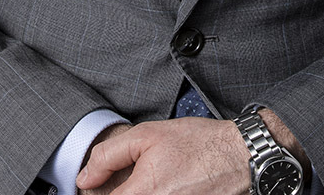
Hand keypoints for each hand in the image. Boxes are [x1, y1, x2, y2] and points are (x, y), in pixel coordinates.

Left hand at [77, 115, 248, 194]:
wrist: (239, 157)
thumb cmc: (198, 144)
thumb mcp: (148, 135)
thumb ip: (109, 155)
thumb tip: (85, 178)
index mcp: (142, 194)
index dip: (101, 191)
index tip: (102, 185)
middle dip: (123, 192)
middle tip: (136, 181)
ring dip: (138, 194)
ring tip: (153, 182)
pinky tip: (166, 187)